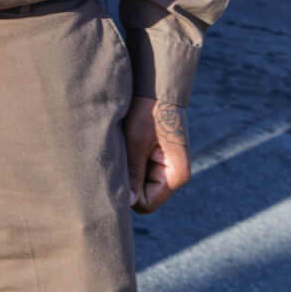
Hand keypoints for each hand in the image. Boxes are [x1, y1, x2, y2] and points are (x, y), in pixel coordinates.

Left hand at [123, 97, 190, 213]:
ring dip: (129, 170)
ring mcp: (167, 167)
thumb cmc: (147, 111)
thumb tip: (127, 203)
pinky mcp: (159, 158)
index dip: (129, 195)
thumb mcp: (136, 142)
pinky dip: (131, 162)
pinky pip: (140, 170)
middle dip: (128, 182)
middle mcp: (174, 175)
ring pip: (140, 183)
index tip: (114, 175)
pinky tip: (125, 146)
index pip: (146, 203)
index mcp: (176, 175)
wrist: (157, 88)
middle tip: (116, 160)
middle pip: (144, 195)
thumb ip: (133, 173)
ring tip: (122, 149)